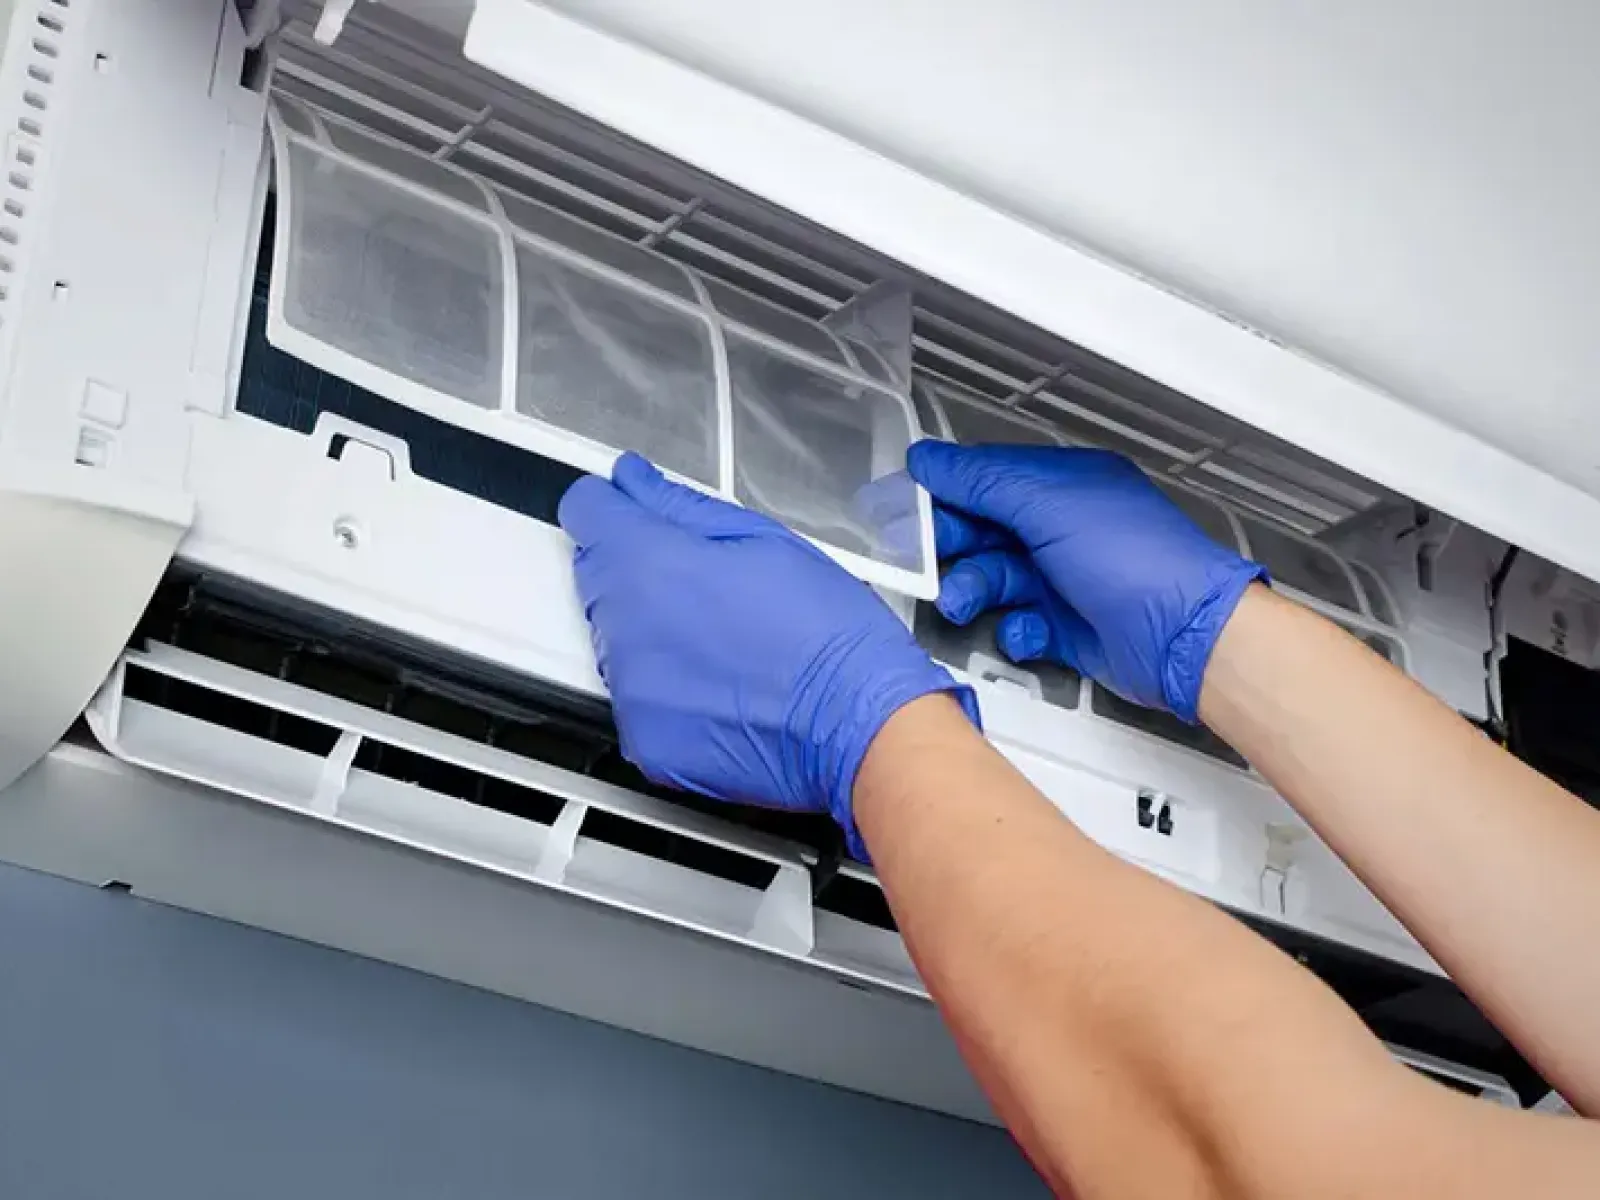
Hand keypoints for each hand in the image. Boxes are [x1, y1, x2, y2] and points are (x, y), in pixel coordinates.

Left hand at [559, 452, 978, 856]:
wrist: (858, 725)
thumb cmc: (828, 634)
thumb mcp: (766, 540)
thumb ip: (681, 506)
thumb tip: (634, 483)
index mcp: (650, 563)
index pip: (585, 512)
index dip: (614, 506)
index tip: (636, 513)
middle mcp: (625, 627)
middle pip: (598, 576)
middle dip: (639, 570)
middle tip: (710, 587)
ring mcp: (630, 690)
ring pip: (616, 640)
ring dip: (652, 632)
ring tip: (725, 641)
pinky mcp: (645, 741)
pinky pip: (636, 699)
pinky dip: (667, 690)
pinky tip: (722, 685)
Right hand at [906, 441, 1264, 720]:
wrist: (1184, 637)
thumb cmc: (1134, 560)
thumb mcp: (1047, 503)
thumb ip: (981, 480)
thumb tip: (928, 459)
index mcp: (1063, 485)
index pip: (986, 479)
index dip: (942, 493)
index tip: (900, 509)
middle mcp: (1063, 528)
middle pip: (984, 531)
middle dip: (951, 547)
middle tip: (924, 562)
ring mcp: (1066, 579)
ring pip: (995, 580)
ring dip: (973, 591)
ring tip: (964, 603)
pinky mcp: (1068, 628)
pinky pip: (1019, 626)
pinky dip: (1013, 631)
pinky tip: (1023, 632)